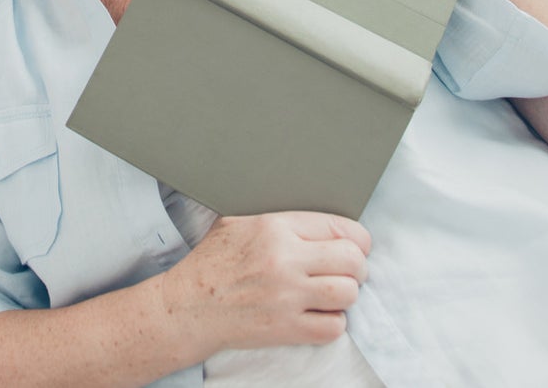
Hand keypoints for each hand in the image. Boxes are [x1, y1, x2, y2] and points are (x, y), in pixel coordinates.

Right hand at [160, 212, 369, 355]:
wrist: (190, 305)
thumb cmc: (213, 261)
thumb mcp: (238, 221)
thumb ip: (278, 218)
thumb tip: (315, 218)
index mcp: (275, 227)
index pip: (340, 227)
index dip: (357, 238)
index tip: (357, 246)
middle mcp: (285, 260)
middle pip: (352, 260)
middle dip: (358, 266)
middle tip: (349, 270)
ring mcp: (287, 297)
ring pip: (348, 293)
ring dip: (347, 294)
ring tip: (334, 292)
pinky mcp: (286, 329)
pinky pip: (333, 327)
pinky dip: (334, 322)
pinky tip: (320, 314)